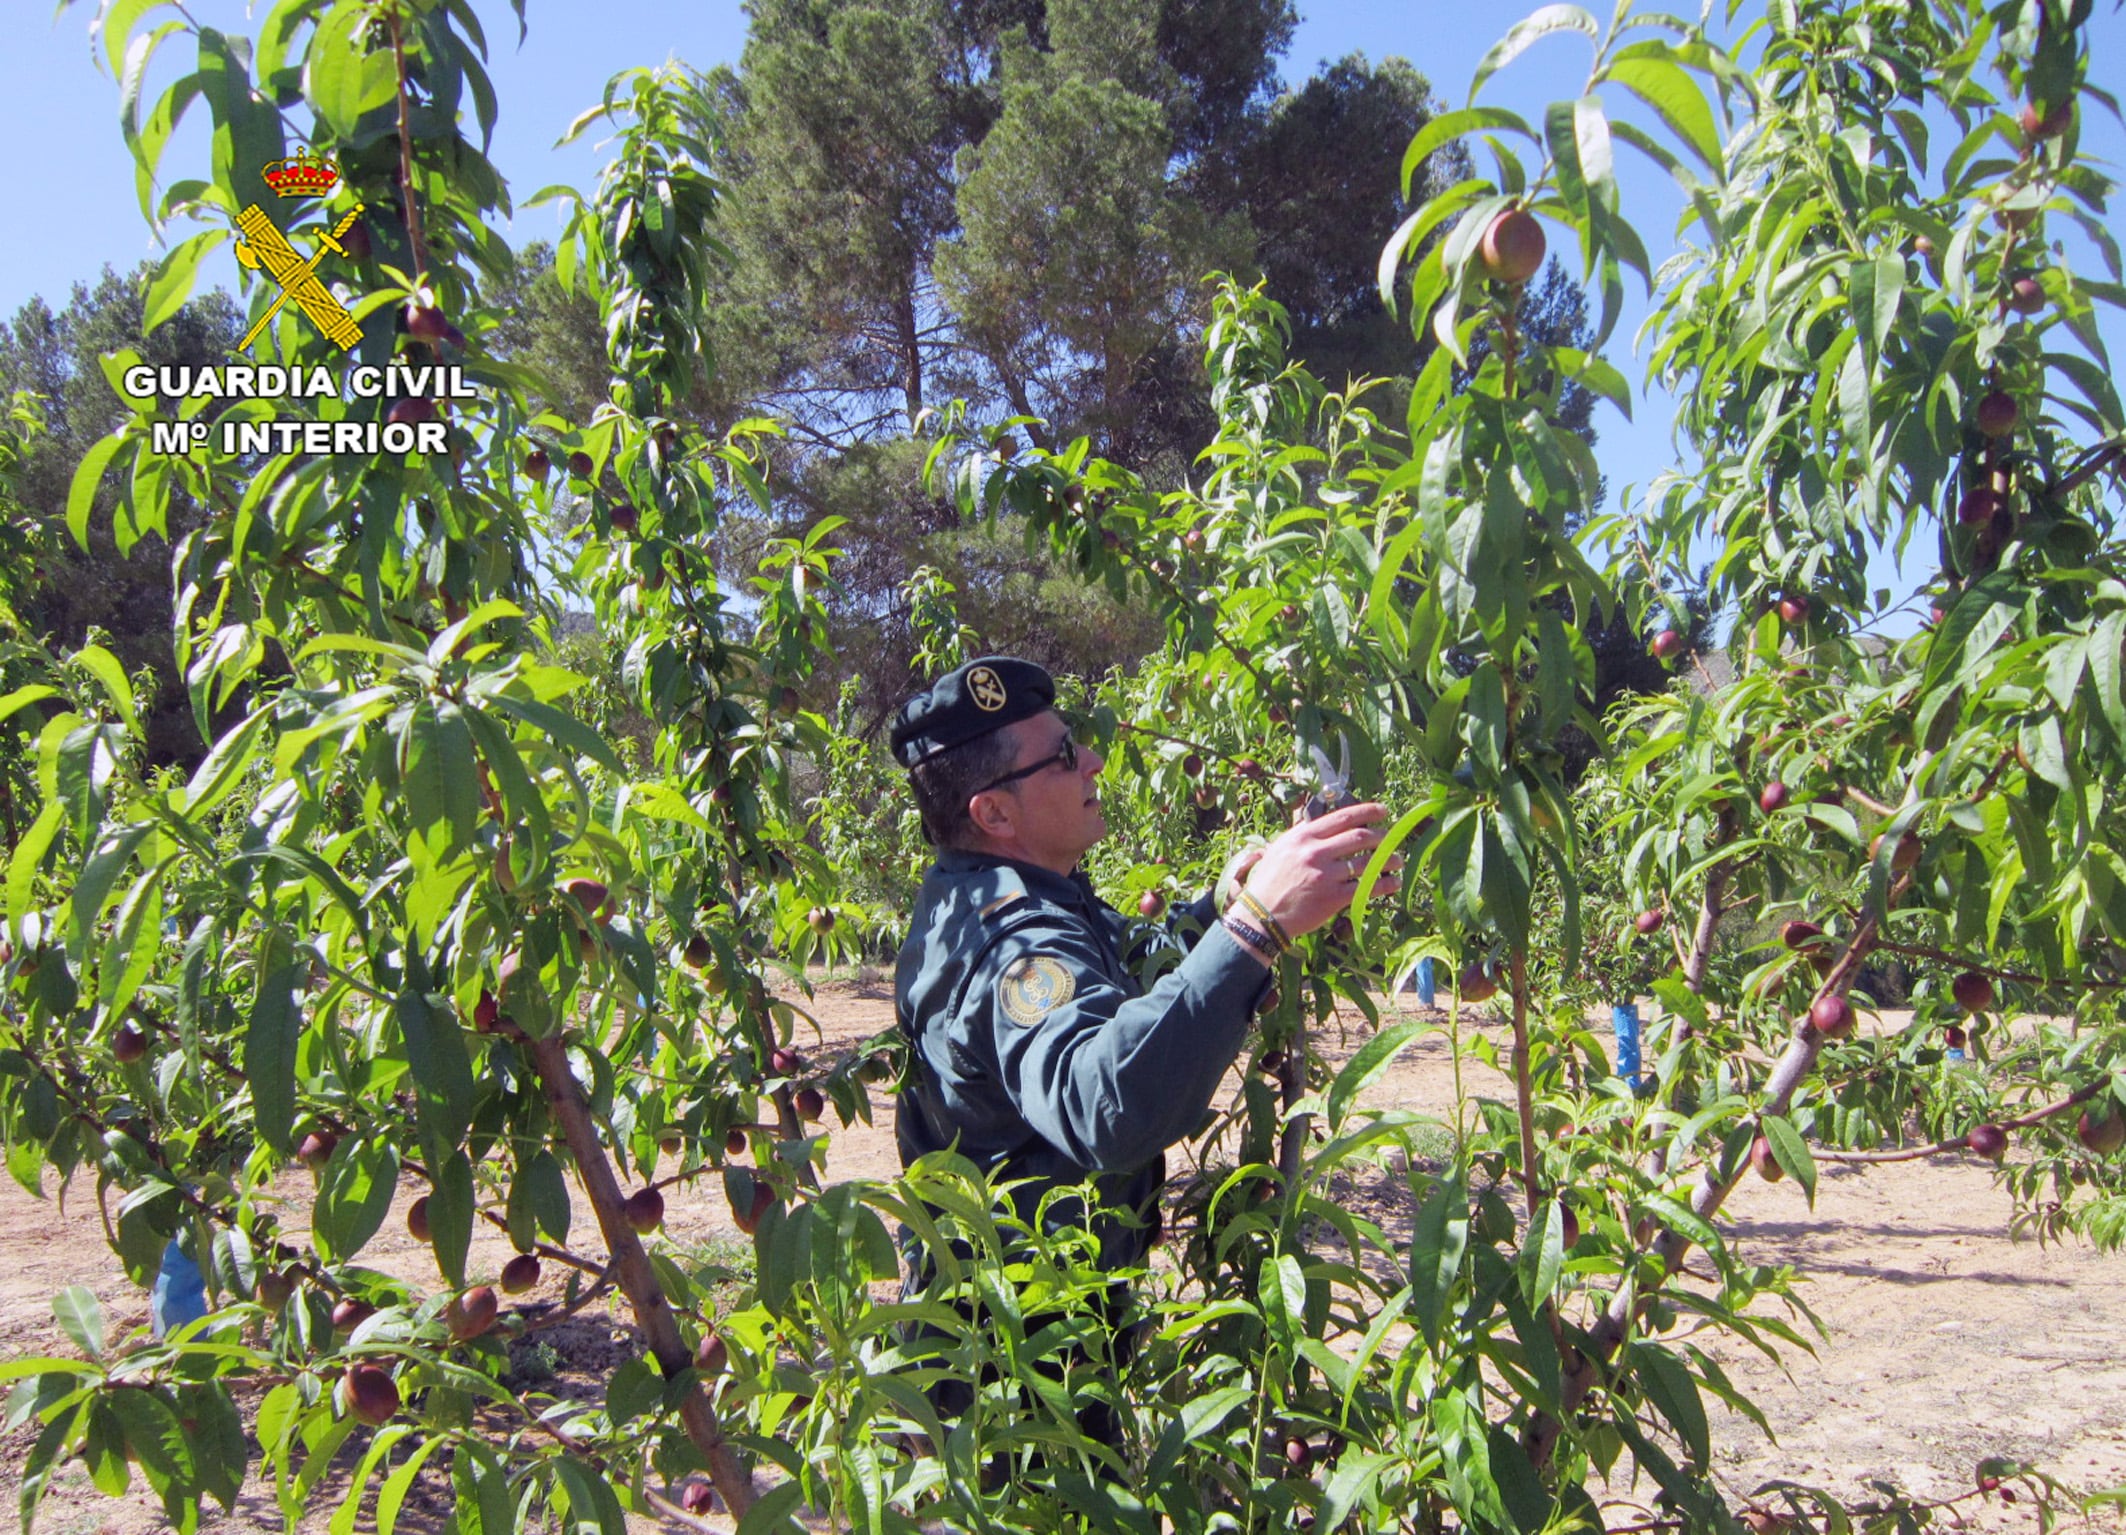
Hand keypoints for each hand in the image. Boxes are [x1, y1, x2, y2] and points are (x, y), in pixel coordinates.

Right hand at [1236, 801, 1402, 938]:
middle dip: (1382, 836)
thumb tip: (1328, 825)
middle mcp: (1315, 852)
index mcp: (1303, 836)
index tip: (1383, 811)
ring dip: (1389, 860)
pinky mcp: (1333, 898)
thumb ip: (1305, 836)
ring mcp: (1325, 875)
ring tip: (1398, 860)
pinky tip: (1394, 883)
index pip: (1342, 817)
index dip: (1367, 812)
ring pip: (1367, 862)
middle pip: (1360, 837)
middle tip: (1393, 838)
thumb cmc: (1270, 881)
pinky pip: (1366, 887)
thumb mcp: (1281, 848)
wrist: (1261, 915)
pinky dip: (1385, 884)